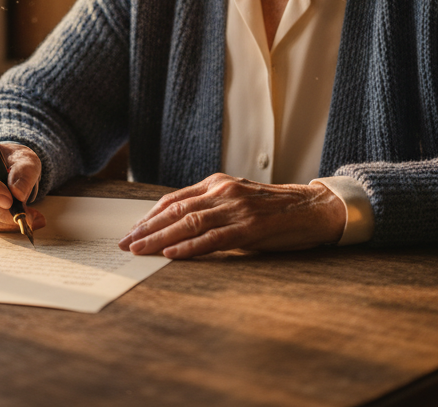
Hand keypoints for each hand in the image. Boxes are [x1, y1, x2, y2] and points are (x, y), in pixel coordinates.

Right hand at [0, 138, 45, 232]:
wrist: (6, 167)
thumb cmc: (13, 160)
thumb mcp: (26, 159)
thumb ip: (25, 173)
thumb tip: (18, 194)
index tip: (10, 200)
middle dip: (1, 212)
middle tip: (26, 215)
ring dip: (3, 221)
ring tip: (28, 218)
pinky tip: (15, 220)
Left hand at [117, 174, 344, 258]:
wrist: (312, 209)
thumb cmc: (274, 209)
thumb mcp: (238, 200)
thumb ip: (212, 208)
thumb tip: (178, 228)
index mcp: (217, 184)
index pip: (175, 200)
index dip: (150, 216)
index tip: (132, 230)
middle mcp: (223, 192)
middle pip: (176, 211)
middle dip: (147, 228)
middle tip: (125, 243)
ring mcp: (236, 209)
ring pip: (189, 224)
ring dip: (160, 238)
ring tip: (139, 250)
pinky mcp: (249, 228)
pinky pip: (213, 238)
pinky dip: (189, 247)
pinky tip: (172, 254)